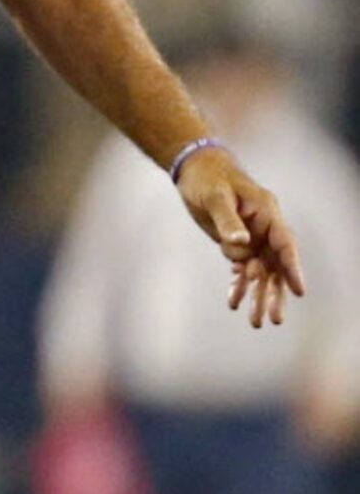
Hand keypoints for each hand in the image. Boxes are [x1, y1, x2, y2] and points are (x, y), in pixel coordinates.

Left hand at [177, 148, 304, 326]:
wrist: (194, 170)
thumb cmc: (207, 179)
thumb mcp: (215, 197)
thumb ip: (228, 221)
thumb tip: (240, 244)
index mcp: (266, 212)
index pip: (284, 242)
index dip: (292, 267)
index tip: (299, 291)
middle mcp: (264, 227)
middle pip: (275, 265)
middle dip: (275, 293)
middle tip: (274, 320)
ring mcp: (252, 237)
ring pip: (260, 272)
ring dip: (257, 295)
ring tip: (255, 322)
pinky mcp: (237, 244)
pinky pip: (241, 269)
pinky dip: (239, 285)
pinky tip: (234, 303)